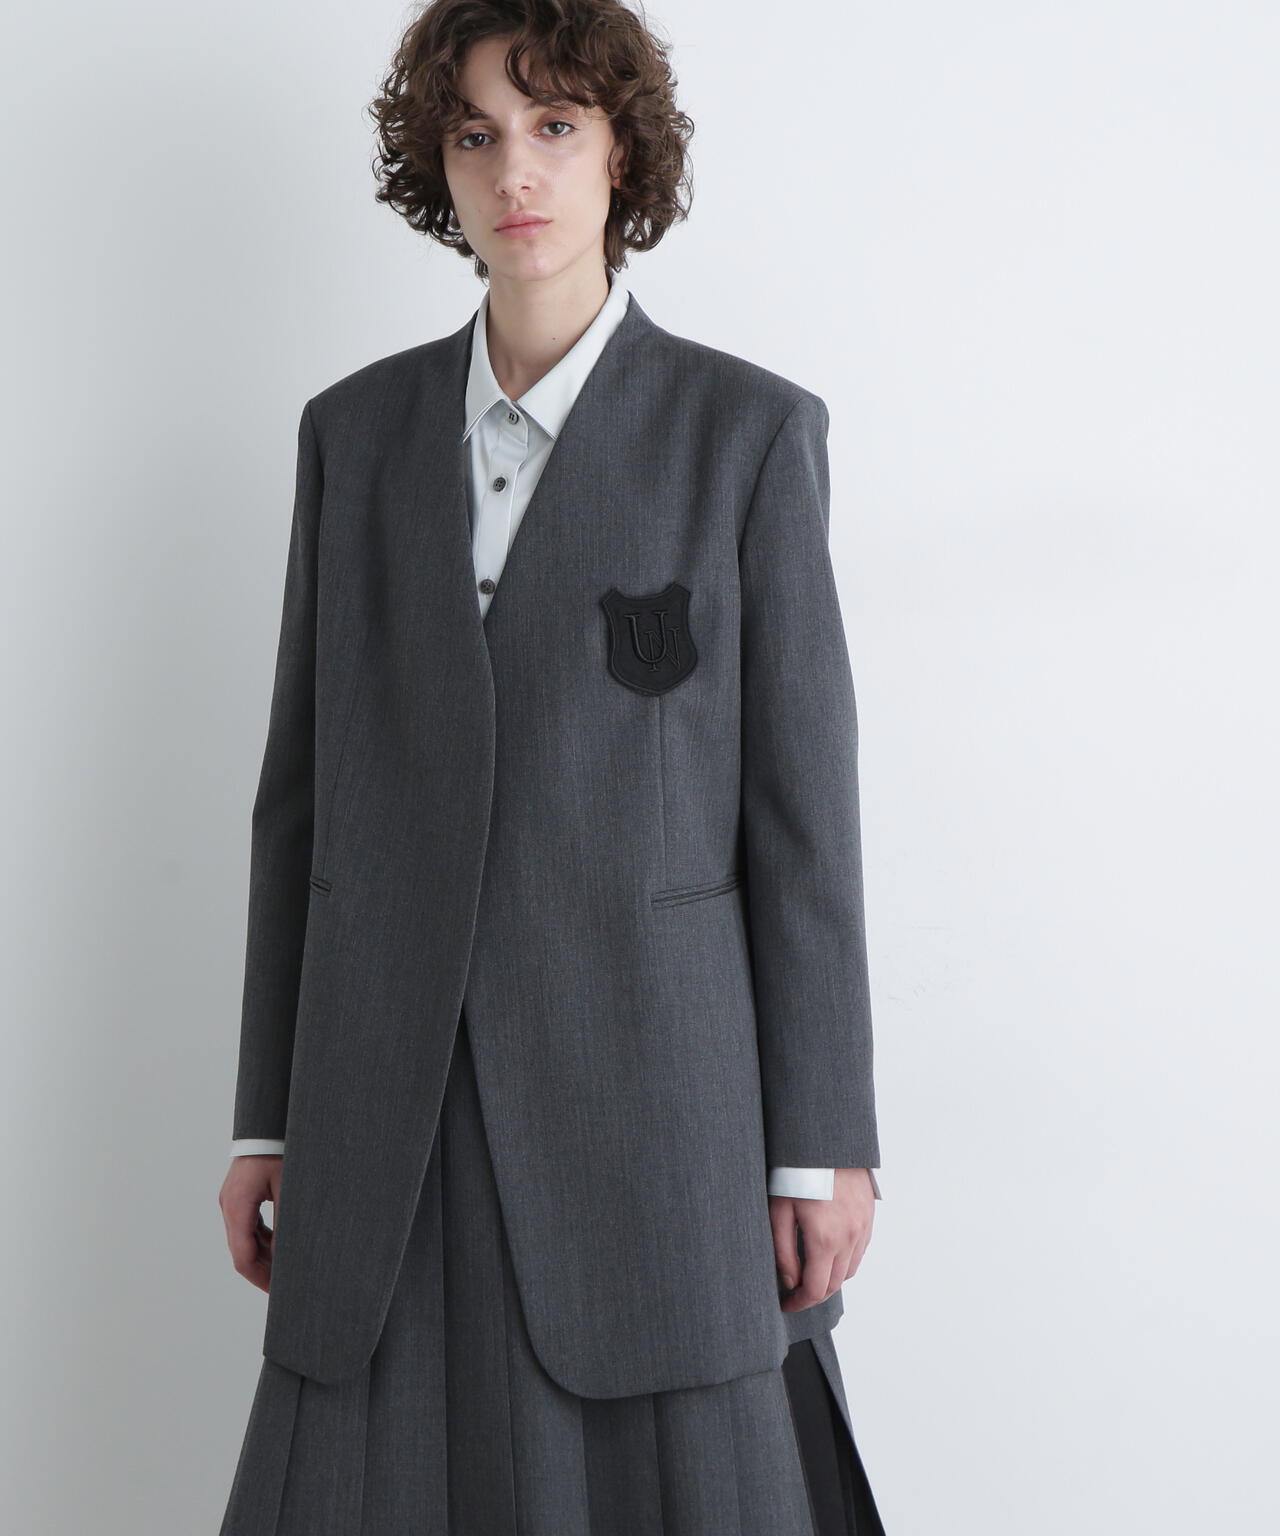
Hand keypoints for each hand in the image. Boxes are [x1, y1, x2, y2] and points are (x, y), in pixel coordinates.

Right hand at [219, 1155, 282, 1293]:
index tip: (278, 1292)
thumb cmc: (277, 1150)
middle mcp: (229, 1206)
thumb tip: (290, 1255)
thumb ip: (286, 1223)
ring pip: (244, 1239)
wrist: (265, 1123)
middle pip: (242, 1251)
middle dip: (263, 1271)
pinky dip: (262, 1239)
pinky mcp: (239, 1196)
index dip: (260, 1278)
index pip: (243, 1256)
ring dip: (263, 1256)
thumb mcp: (287, 1188)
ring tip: (286, 1270)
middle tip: (286, 1286)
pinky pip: (247, 1225)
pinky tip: (280, 1247)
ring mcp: (232, 1201)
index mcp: (237, 1207)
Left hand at [770, 1167, 875, 1312]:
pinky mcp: (869, 1216)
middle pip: (834, 1284)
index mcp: (825, 1240)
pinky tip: (829, 1252)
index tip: (786, 1304)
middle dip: (814, 1294)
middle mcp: (849, 1237)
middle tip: (794, 1291)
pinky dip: (846, 1260)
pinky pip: (860, 1250)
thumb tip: (790, 1280)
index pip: (816, 1290)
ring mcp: (863, 1227)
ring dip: (831, 1278)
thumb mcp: (779, 1210)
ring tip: (810, 1272)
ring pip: (850, 1269)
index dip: (799, 1303)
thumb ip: (783, 1251)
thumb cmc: (796, 1171)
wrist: (824, 1141)